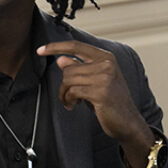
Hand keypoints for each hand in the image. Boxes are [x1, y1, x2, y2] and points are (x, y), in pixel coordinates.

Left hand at [36, 41, 155, 155]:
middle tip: (69, 96)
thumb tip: (61, 59)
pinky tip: (74, 105)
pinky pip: (72, 92)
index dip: (55, 47)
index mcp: (106, 57)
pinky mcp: (100, 92)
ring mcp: (104, 77)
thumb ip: (79, 68)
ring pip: (68, 80)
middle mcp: (106, 64)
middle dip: (64, 85)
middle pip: (68, 68)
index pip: (75, 46)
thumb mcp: (94, 81)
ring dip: (65, 94)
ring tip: (72, 102)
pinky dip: (68, 100)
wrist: (128, 121)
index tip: (39, 50)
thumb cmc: (110, 100)